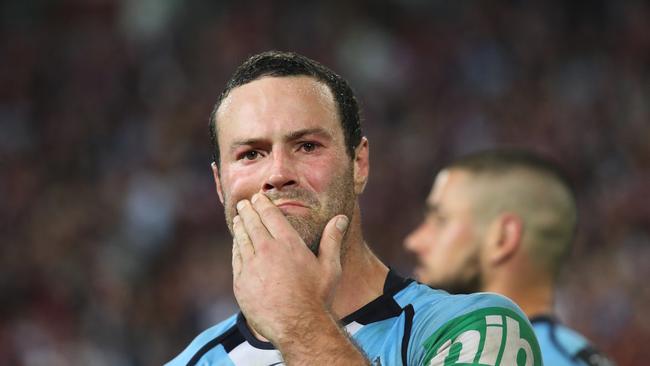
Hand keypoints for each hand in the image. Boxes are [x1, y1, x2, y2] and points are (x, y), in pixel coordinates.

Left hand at [231, 193, 348, 343]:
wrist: (297, 326)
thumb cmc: (317, 298)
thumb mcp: (330, 268)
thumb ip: (332, 240)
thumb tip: (340, 218)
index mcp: (288, 243)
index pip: (271, 216)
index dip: (263, 204)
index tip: (258, 198)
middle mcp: (267, 250)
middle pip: (253, 223)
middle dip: (247, 211)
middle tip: (244, 204)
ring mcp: (251, 266)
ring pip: (242, 239)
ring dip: (239, 226)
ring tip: (238, 219)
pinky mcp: (241, 282)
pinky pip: (237, 259)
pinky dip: (236, 247)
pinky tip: (237, 244)